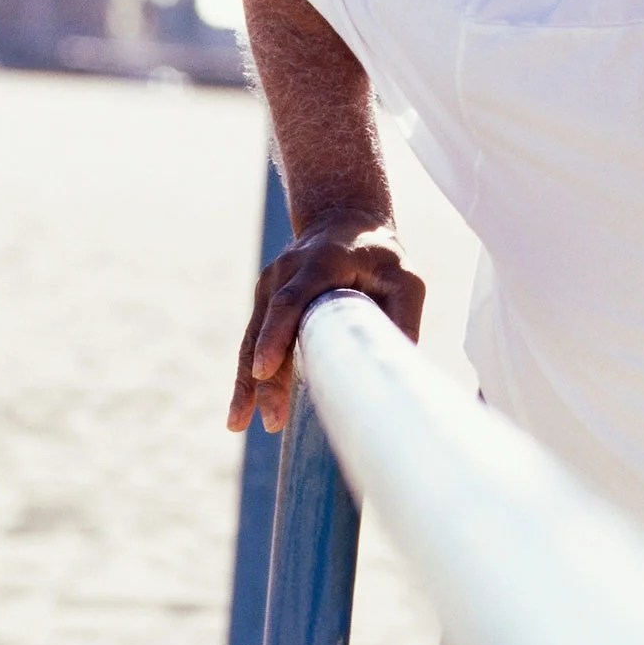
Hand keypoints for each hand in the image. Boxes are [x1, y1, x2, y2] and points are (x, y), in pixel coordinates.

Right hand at [229, 210, 426, 433]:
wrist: (342, 219)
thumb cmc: (379, 256)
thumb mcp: (404, 277)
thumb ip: (404, 315)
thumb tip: (400, 366)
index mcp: (320, 263)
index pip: (291, 301)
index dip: (276, 335)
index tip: (264, 369)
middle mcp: (286, 273)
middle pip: (268, 327)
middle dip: (264, 377)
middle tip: (270, 418)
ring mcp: (269, 286)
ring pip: (251, 338)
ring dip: (245, 383)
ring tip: (239, 424)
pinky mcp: (264, 300)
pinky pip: (251, 341)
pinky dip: (245, 376)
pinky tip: (240, 412)